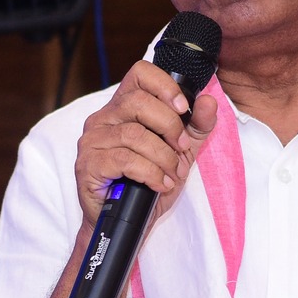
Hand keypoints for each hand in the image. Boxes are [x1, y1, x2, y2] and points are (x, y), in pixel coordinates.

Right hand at [73, 59, 220, 227]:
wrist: (127, 223)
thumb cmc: (148, 183)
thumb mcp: (181, 152)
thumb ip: (196, 126)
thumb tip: (208, 101)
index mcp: (124, 107)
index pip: (140, 73)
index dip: (165, 86)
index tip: (184, 108)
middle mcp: (103, 118)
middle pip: (139, 102)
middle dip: (170, 127)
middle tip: (181, 149)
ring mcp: (92, 141)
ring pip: (134, 135)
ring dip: (163, 157)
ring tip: (172, 173)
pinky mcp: (88, 165)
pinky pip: (124, 160)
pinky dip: (150, 173)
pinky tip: (159, 184)